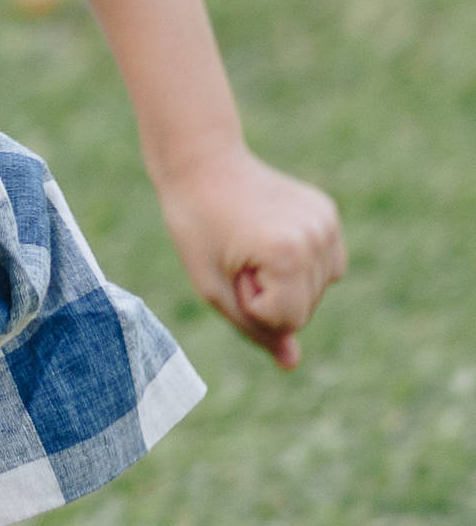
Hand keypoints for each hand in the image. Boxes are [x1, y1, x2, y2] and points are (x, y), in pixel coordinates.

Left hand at [154, 144, 345, 368]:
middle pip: (305, 309)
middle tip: (238, 253)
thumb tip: (291, 364)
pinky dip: (302, 264)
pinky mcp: (328, 211)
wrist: (201, 161)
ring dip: (285, 281)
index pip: (286, 321)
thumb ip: (255, 329)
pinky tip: (273, 237)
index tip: (231, 266)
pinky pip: (327, 265)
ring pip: (318, 290)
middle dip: (269, 294)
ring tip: (253, 242)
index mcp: (287, 253)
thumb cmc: (197, 225)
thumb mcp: (213, 287)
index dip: (251, 303)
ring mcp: (326, 221)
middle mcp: (315, 236)